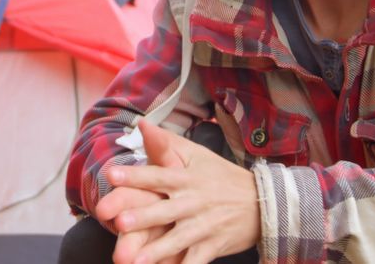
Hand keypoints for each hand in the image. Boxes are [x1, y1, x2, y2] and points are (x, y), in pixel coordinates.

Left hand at [99, 119, 260, 263]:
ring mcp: (204, 226)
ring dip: (157, 251)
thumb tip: (142, 124)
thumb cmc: (222, 176)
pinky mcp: (213, 246)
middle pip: (165, 210)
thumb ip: (166, 143)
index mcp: (186, 179)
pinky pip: (196, 260)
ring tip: (136, 261)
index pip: (158, 175)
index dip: (135, 176)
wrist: (262, 202)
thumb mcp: (197, 155)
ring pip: (178, 240)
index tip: (112, 176)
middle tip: (120, 221)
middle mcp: (194, 202)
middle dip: (144, 217)